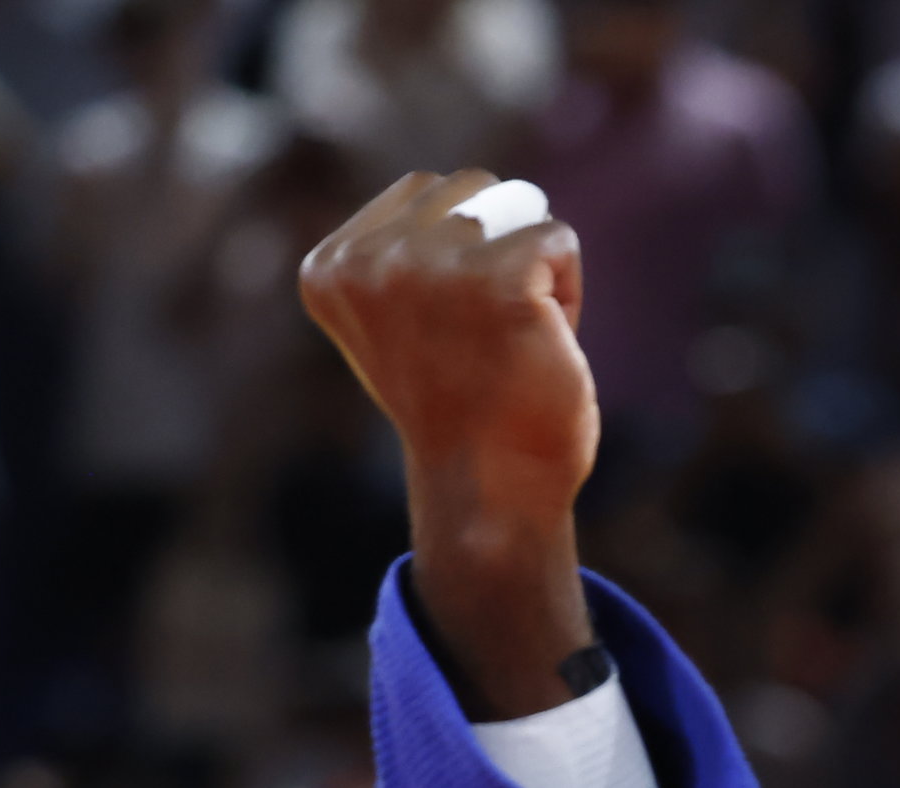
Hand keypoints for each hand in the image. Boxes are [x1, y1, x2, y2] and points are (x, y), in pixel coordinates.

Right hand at [298, 170, 600, 719]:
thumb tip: (460, 192)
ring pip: (517, 207)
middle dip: (497, 247)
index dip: (459, 252)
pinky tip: (543, 342)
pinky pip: (559, 239)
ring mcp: (432, 265)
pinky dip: (569, 291)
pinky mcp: (499, 277)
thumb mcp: (400, 319)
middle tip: (489, 333)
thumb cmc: (461, 409)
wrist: (490, 491)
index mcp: (330, 267)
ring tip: (514, 336)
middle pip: (468, 186)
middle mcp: (370, 259)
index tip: (450, 330)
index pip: (422, 192)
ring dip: (533, 267)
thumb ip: (404, 255)